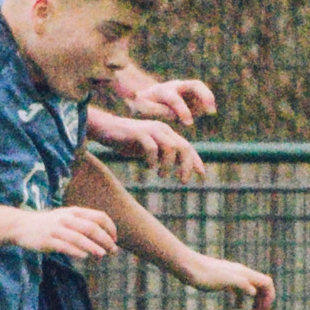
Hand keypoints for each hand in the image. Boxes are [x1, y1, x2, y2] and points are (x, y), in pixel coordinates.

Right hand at [13, 205, 117, 260]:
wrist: (21, 226)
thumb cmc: (49, 225)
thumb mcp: (66, 218)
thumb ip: (83, 224)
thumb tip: (105, 238)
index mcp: (74, 212)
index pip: (98, 216)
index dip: (110, 228)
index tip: (115, 239)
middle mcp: (66, 218)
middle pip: (91, 227)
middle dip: (105, 239)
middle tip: (113, 250)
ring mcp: (56, 229)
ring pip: (79, 237)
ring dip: (93, 247)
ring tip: (103, 255)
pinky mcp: (47, 240)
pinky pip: (64, 246)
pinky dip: (76, 251)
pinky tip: (85, 257)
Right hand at [85, 111, 205, 181]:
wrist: (107, 128)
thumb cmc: (129, 140)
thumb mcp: (150, 149)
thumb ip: (163, 156)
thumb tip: (176, 169)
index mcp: (167, 133)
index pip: (187, 147)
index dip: (196, 162)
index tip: (202, 176)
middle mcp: (162, 129)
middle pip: (183, 147)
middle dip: (186, 166)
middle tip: (183, 181)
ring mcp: (151, 130)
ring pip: (170, 147)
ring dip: (168, 165)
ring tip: (161, 175)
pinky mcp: (139, 133)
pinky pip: (151, 148)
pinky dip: (152, 160)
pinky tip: (149, 168)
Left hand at [110, 64, 216, 128]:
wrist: (144, 97)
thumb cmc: (141, 104)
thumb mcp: (141, 108)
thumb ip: (155, 111)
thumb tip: (173, 114)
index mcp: (164, 91)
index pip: (176, 99)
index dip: (183, 111)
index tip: (188, 123)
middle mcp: (176, 87)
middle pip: (194, 84)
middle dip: (204, 95)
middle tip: (210, 111)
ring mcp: (185, 89)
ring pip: (200, 88)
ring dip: (208, 98)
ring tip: (212, 112)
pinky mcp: (190, 95)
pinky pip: (202, 96)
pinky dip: (207, 103)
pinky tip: (208, 113)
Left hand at [185, 254, 275, 309]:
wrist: (187, 267)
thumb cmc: (204, 274)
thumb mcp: (224, 280)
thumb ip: (240, 284)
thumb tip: (254, 293)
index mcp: (243, 273)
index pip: (266, 282)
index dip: (270, 296)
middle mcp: (240, 273)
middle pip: (261, 285)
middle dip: (265, 300)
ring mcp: (231, 276)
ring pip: (250, 287)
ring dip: (256, 299)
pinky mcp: (223, 280)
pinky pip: (238, 289)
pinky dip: (242, 298)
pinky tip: (238, 308)